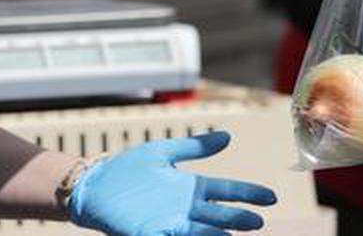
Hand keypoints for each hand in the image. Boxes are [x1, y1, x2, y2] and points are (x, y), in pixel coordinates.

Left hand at [69, 132, 276, 235]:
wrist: (93, 185)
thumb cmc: (127, 170)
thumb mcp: (164, 152)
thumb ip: (195, 147)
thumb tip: (227, 136)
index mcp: (191, 188)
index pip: (227, 191)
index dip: (248, 195)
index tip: (270, 198)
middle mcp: (185, 208)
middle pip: (219, 215)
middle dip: (238, 219)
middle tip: (256, 223)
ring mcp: (169, 222)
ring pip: (201, 232)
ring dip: (217, 235)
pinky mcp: (149, 232)